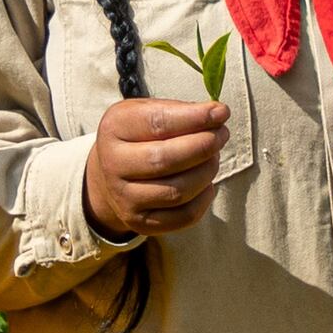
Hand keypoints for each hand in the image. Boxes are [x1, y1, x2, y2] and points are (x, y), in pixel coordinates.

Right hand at [82, 96, 229, 241]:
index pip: (157, 123)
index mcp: (114, 129)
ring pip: (178, 191)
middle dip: (203, 146)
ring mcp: (124, 198)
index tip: (221, 112)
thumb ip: (180, 111)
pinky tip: (207, 184)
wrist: (110, 175)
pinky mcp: (140, 222)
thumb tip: (218, 114)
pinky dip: (204, 198)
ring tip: (213, 157)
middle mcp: (113, 165)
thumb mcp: (147, 111)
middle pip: (166, 160)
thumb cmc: (138, 136)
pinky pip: (184, 216)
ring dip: (206, 171)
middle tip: (221, 135)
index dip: (194, 118)